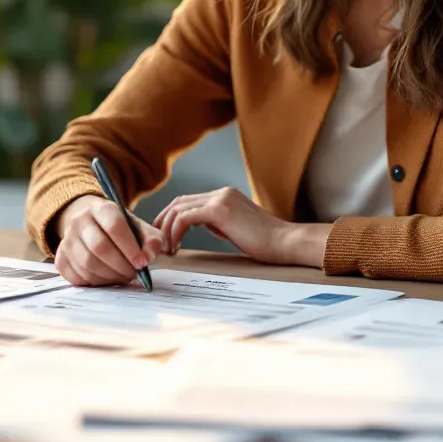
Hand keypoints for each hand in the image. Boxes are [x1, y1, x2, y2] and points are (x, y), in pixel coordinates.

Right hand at [55, 195, 163, 286]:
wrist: (92, 226)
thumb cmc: (121, 230)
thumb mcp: (140, 229)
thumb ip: (151, 240)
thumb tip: (148, 256)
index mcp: (102, 208)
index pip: (114, 226)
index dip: (130, 248)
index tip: (142, 263)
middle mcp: (80, 220)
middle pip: (99, 247)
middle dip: (120, 265)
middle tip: (133, 274)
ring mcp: (67, 239)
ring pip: (87, 264)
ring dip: (109, 276)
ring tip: (122, 277)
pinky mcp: (60, 257)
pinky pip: (75, 276)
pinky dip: (94, 282)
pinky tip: (106, 278)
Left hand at [153, 186, 328, 266]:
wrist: (286, 242)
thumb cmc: (266, 242)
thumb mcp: (237, 227)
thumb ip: (218, 222)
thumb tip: (198, 224)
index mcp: (225, 195)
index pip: (189, 200)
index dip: (171, 216)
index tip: (163, 234)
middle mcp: (221, 193)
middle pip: (179, 201)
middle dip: (163, 220)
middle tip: (156, 241)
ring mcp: (221, 199)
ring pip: (179, 208)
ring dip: (167, 229)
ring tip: (167, 248)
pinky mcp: (220, 210)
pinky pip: (185, 217)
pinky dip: (175, 231)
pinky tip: (176, 246)